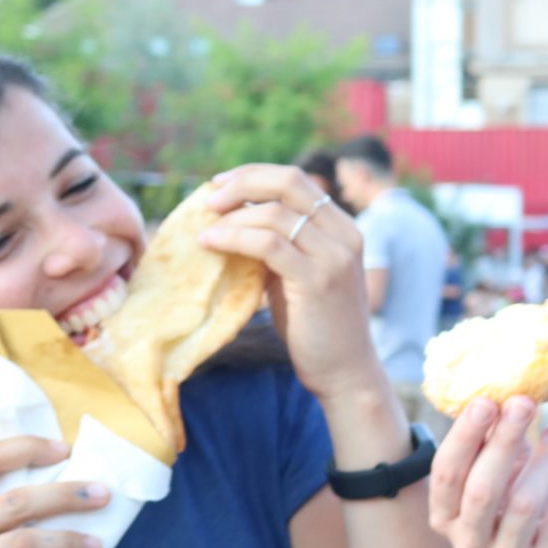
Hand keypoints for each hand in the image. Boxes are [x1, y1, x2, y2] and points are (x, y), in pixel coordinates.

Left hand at [202, 164, 381, 401]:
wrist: (344, 373)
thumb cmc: (315, 327)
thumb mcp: (298, 275)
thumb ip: (279, 246)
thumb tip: (233, 220)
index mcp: (342, 228)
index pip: (296, 180)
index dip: (255, 175)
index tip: (221, 185)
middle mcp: (344, 235)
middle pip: (288, 182)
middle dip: (242, 183)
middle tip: (208, 198)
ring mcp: (334, 257)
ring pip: (274, 214)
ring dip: (231, 217)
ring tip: (203, 230)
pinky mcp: (317, 281)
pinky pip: (268, 245)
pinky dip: (233, 238)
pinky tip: (210, 244)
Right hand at [427, 396, 547, 547]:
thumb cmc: (515, 508)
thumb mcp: (496, 478)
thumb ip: (489, 446)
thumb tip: (500, 396)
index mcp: (445, 518)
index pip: (446, 475)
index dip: (464, 437)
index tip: (486, 401)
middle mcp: (467, 546)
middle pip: (482, 490)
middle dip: (503, 441)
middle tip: (524, 403)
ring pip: (524, 502)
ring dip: (544, 458)